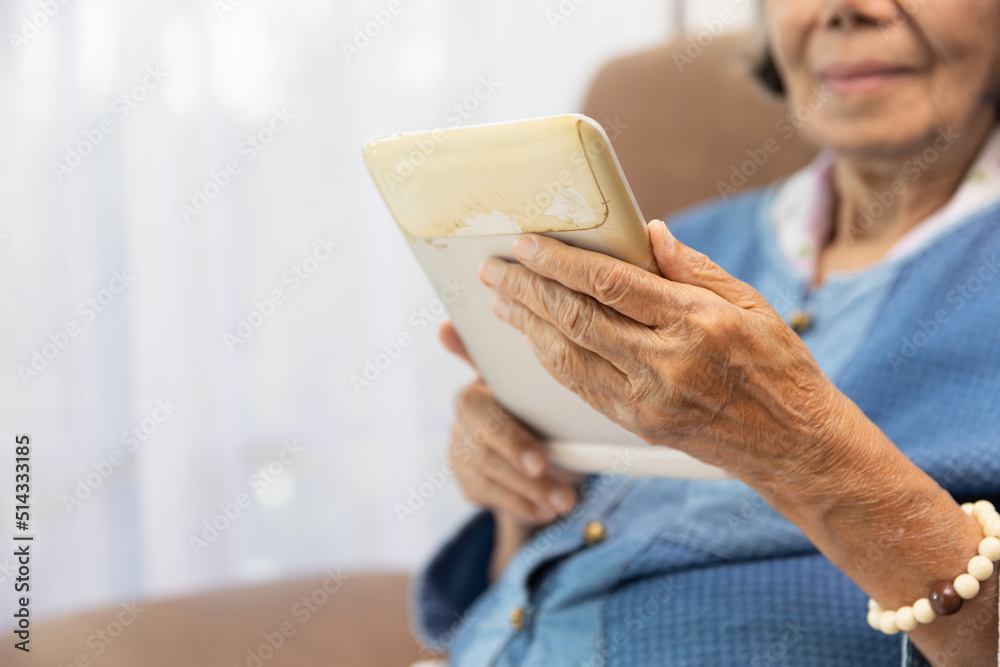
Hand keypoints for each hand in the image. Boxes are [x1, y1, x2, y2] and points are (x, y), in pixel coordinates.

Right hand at [440, 321, 582, 525]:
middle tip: (547, 470)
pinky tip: (545, 510)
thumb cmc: (545, 411)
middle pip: (480, 436)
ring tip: (564, 501)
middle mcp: (464, 415)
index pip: (477, 403)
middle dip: (516, 454)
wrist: (545, 459)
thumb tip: (494, 328)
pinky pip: (486, 493)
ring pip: (485, 469)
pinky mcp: (466, 479)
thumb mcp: (544, 387)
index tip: (538, 458)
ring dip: (528, 488)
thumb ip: (531, 363)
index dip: (506, 431)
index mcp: (482, 385)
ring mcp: (460, 448)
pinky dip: (520, 504)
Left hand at [476, 220, 843, 485]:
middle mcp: (667, 362)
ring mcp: (648, 400)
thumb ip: (694, 269)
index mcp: (696, 321)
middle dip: (528, 290)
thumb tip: (648, 232)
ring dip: (528, 327)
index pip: (610, 284)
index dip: (560, 262)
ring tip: (500, 301)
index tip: (526, 245)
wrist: (792, 445)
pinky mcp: (639, 424)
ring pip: (569, 357)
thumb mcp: (750, 303)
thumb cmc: (778, 366)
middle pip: (578, 319)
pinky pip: (581, 388)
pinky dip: (551, 361)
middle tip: (495, 269)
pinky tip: (532, 341)